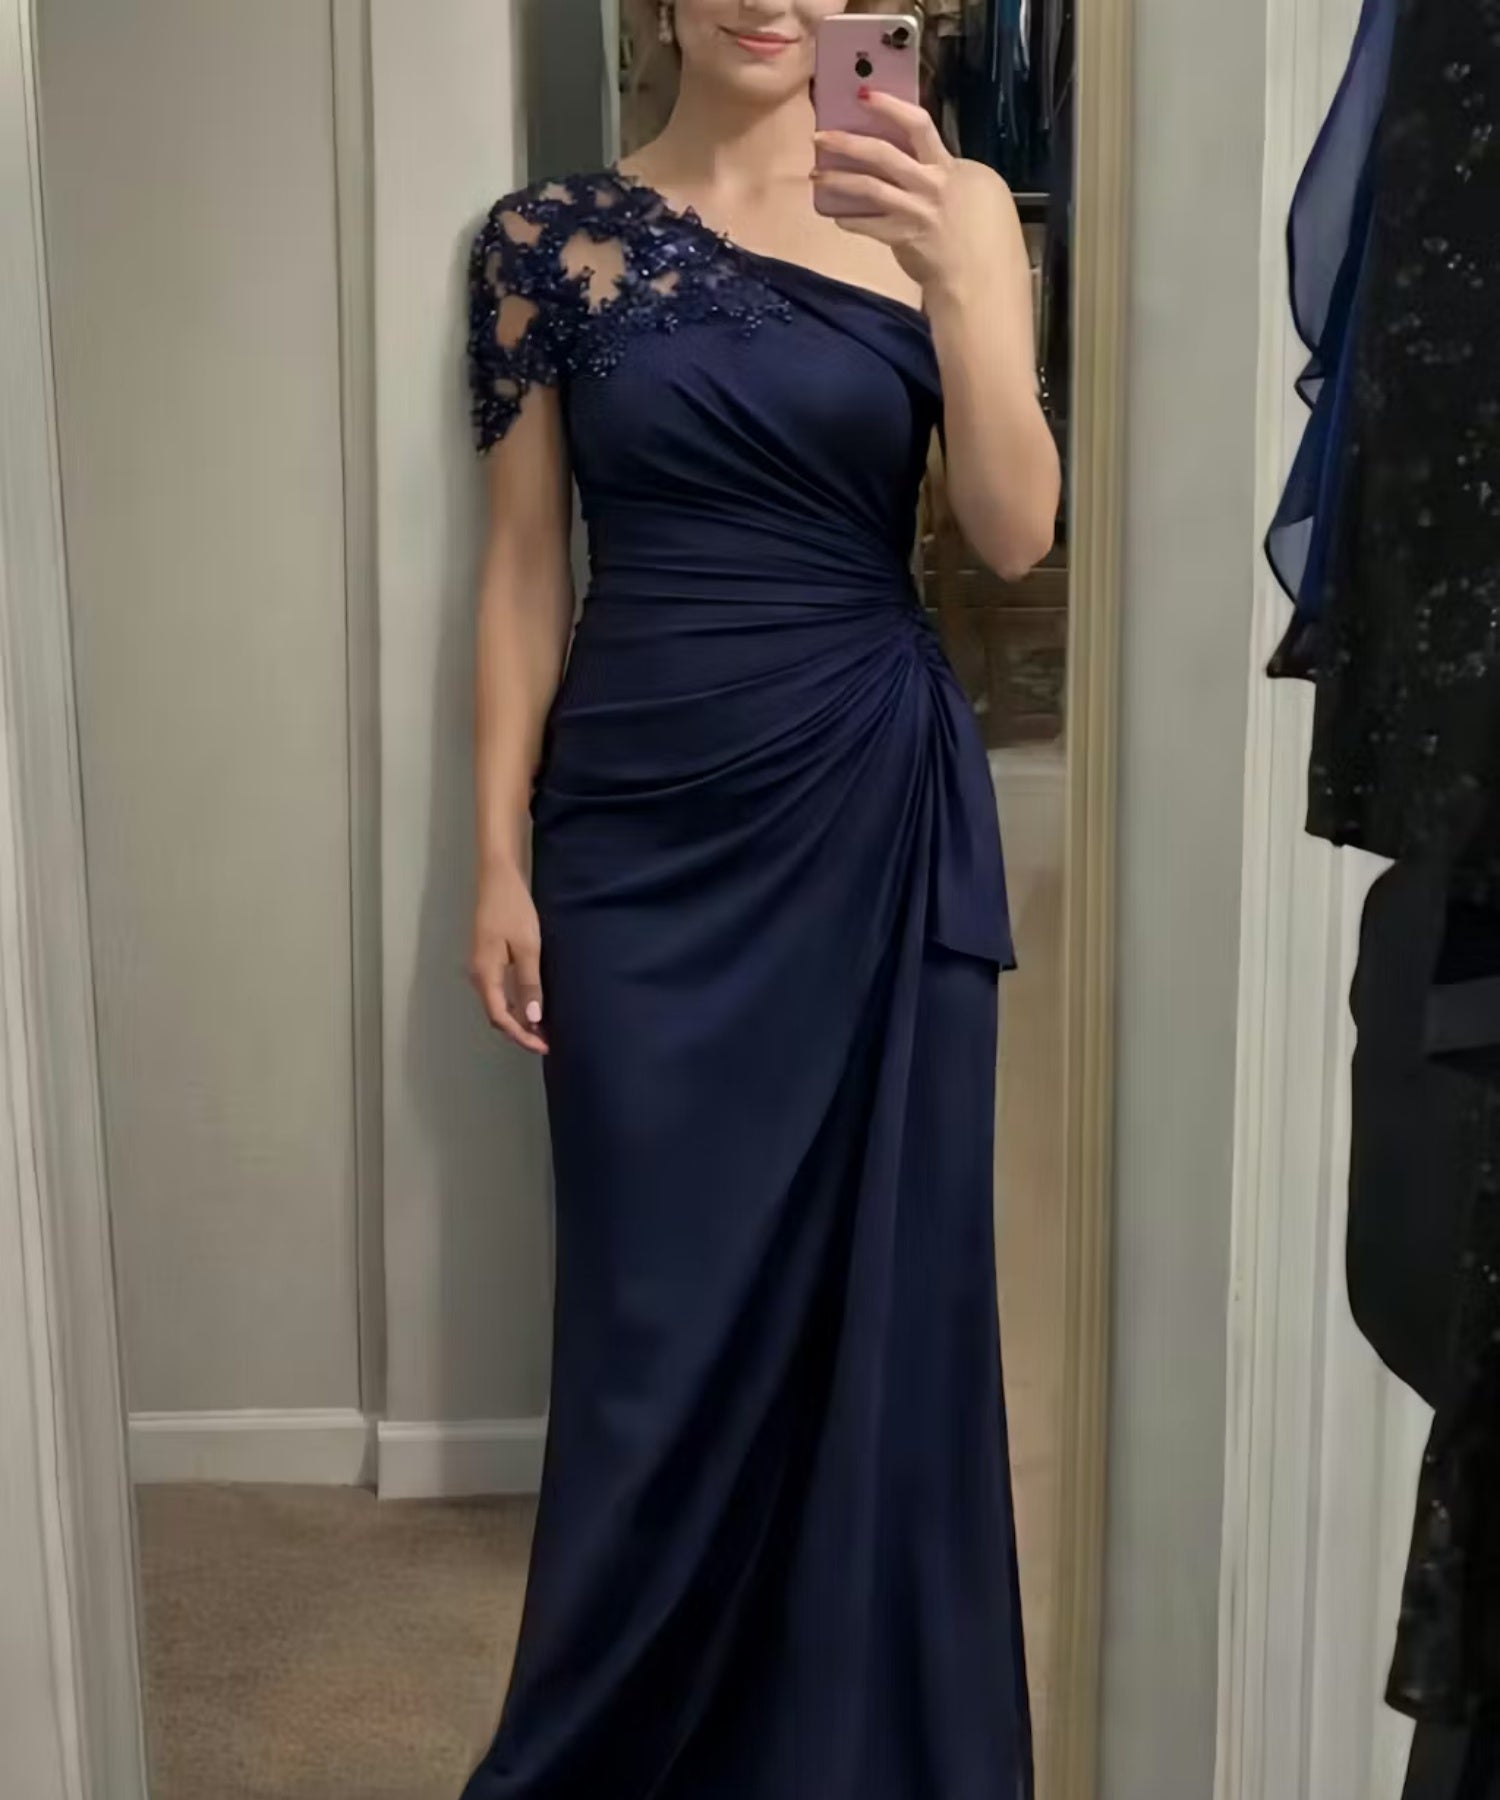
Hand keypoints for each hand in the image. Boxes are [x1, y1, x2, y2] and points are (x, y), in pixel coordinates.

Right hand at [468, 859, 547, 1054]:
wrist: (497, 878)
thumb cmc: (513, 909)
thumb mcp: (527, 947)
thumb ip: (529, 983)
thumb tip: (533, 1018)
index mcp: (485, 974)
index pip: (500, 1017)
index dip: (522, 1035)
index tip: (544, 1046)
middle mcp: (479, 975)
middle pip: (496, 1014)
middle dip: (520, 1031)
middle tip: (547, 1041)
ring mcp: (481, 967)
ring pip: (497, 1003)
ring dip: (518, 1018)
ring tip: (543, 1028)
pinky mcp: (488, 958)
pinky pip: (499, 990)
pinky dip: (514, 1003)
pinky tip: (532, 1003)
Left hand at [812, 90, 1011, 298]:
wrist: (983, 277)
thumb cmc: (990, 235)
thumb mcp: (981, 190)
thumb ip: (949, 176)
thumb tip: (922, 171)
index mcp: (952, 165)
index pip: (919, 125)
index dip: (890, 107)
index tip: (866, 96)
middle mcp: (931, 182)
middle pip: (883, 152)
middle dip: (848, 141)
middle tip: (821, 135)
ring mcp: (914, 210)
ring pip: (868, 186)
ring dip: (838, 179)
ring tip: (816, 174)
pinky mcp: (901, 237)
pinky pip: (867, 224)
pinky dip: (850, 219)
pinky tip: (836, 215)